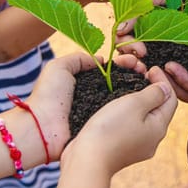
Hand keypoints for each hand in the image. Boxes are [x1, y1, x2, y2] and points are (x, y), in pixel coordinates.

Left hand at [26, 53, 145, 161]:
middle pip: (124, 81)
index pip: (112, 69)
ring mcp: (103, 112)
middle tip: (142, 67)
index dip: (124, 62)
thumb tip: (101, 59)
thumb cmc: (47, 97)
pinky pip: (123, 114)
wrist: (41, 129)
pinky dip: (134, 105)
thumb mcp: (59, 67)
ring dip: (139, 85)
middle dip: (135, 71)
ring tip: (145, 76)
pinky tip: (142, 95)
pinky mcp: (106, 127)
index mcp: (87, 83)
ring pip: (127, 97)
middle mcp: (97, 97)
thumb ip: (80, 59)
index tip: (132, 58)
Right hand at [62, 66, 177, 174]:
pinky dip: (129, 112)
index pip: (171, 99)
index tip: (151, 68)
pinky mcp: (122, 149)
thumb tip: (165, 88)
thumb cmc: (111, 129)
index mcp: (159, 127)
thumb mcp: (135, 104)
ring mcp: (138, 146)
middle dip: (152, 89)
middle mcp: (152, 139)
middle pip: (159, 109)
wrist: (87, 160)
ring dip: (140, 101)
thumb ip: (154, 94)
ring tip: (128, 87)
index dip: (163, 80)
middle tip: (141, 74)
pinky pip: (131, 126)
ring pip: (144, 118)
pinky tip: (117, 106)